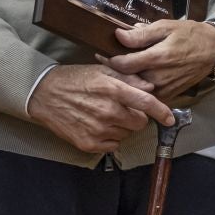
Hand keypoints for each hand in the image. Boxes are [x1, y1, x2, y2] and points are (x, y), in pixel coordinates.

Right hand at [29, 64, 173, 153]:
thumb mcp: (101, 70)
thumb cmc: (74, 79)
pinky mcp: (89, 144)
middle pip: (139, 122)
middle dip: (136, 116)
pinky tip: (97, 125)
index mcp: (112, 90)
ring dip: (122, 126)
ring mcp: (98, 129)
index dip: (162, 112)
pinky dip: (110, 137)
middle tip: (122, 108)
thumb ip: (128, 78)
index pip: (146, 104)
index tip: (170, 119)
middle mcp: (108, 111)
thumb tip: (149, 87)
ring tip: (105, 114)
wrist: (44, 95)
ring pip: (126, 133)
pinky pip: (113, 145)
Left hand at [106, 18, 214, 100]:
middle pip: (127, 79)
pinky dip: (138, 88)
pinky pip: (147, 95)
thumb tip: (118, 35)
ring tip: (115, 71)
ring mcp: (164, 89)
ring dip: (124, 81)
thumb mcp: (166, 27)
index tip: (100, 53)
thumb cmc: (188, 34)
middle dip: (114, 71)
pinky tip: (133, 79)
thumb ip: (141, 34)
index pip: (123, 64)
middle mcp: (158, 77)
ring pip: (135, 89)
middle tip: (103, 62)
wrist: (212, 50)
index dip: (108, 59)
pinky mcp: (169, 96)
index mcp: (157, 58)